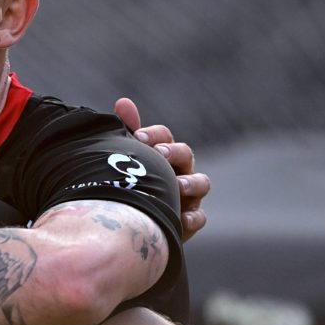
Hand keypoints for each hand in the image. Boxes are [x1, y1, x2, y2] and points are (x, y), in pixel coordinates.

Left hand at [114, 98, 209, 239]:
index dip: (154, 134)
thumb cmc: (130, 185)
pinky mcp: (189, 219)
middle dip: (174, 152)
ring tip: (178, 185)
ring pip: (201, 182)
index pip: (164, 136)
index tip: (138, 136)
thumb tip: (123, 102)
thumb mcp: (127, 160)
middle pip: (185, 154)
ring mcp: (189, 195)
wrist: (130, 223)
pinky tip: (182, 218)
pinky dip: (193, 217)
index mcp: (163, 153)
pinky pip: (199, 217)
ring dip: (191, 182)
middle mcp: (180, 170)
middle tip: (159, 154)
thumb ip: (127, 132)